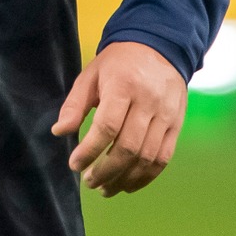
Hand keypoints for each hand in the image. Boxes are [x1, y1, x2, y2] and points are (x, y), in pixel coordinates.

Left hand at [52, 41, 186, 196]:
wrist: (159, 47)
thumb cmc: (118, 64)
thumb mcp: (91, 75)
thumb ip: (74, 104)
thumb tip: (59, 132)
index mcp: (124, 86)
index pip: (108, 127)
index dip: (90, 150)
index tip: (75, 165)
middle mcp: (148, 102)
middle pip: (128, 147)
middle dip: (106, 171)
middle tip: (89, 182)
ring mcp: (166, 115)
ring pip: (147, 157)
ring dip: (124, 179)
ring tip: (105, 188)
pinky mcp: (177, 125)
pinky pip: (163, 158)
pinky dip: (145, 177)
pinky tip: (128, 184)